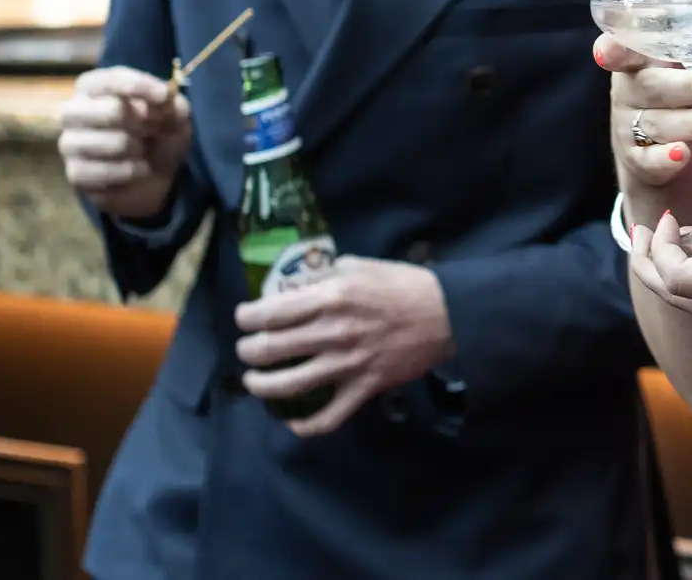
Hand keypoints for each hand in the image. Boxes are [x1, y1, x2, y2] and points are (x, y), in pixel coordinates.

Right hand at [58, 67, 191, 220]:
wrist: (156, 174)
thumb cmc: (159, 133)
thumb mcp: (175, 113)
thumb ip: (170, 102)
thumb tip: (163, 95)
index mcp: (95, 87)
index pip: (111, 79)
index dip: (139, 86)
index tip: (164, 96)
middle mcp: (75, 110)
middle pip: (110, 111)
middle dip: (140, 123)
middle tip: (150, 130)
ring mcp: (70, 142)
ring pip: (109, 143)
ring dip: (136, 148)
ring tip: (140, 150)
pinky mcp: (74, 172)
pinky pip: (103, 171)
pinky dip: (128, 171)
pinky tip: (134, 169)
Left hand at [234, 256, 454, 436]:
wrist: (447, 313)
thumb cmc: (404, 285)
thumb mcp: (362, 266)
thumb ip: (325, 274)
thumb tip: (296, 287)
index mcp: (331, 298)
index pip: (270, 313)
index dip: (247, 318)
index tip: (243, 319)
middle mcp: (333, 332)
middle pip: (270, 349)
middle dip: (248, 351)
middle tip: (247, 349)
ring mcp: (348, 364)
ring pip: (288, 386)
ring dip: (261, 386)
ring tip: (254, 382)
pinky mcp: (364, 387)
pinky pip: (328, 416)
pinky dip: (306, 425)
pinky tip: (292, 422)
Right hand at [597, 35, 691, 199]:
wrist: (653, 154)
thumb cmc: (671, 96)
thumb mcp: (673, 67)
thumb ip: (689, 48)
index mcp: (636, 62)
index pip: (620, 50)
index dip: (613, 49)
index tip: (608, 53)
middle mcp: (628, 93)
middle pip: (653, 86)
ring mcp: (629, 128)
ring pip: (658, 124)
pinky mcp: (637, 161)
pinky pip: (650, 160)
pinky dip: (666, 158)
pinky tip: (682, 154)